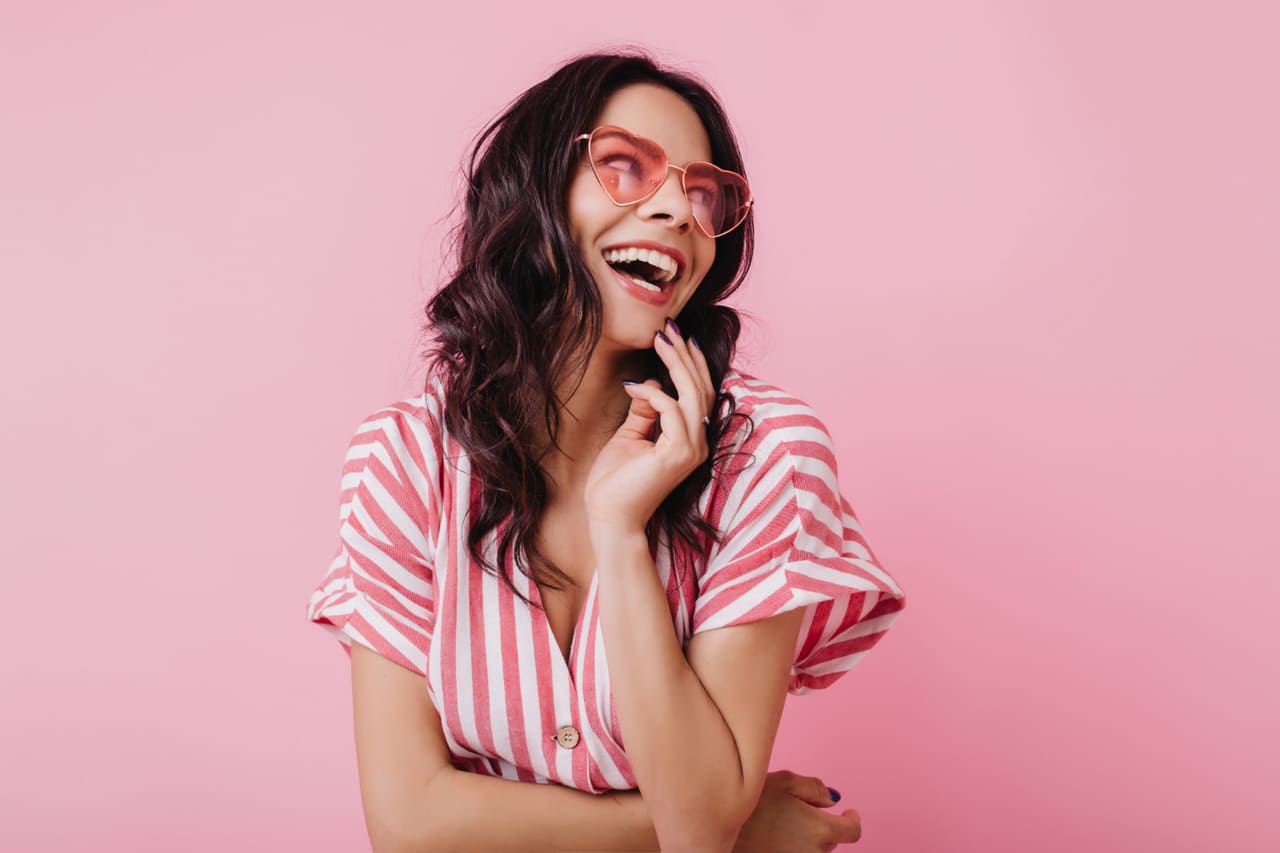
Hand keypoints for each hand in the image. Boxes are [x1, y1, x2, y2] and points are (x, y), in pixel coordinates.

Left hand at [583, 319, 716, 528]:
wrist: (609, 516)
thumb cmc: (616, 481)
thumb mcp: (631, 435)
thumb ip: (646, 411)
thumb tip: (651, 382)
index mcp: (691, 440)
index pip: (700, 394)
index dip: (691, 363)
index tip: (675, 336)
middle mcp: (698, 444)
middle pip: (701, 389)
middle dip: (685, 355)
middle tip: (668, 328)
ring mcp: (691, 450)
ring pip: (693, 395)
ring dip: (676, 364)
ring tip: (660, 339)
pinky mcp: (677, 455)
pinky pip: (672, 411)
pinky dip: (654, 395)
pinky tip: (633, 388)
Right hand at [733, 770, 862, 851]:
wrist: (717, 830)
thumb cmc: (749, 804)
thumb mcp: (784, 781)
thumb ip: (815, 787)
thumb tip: (832, 800)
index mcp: (820, 829)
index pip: (852, 831)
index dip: (852, 820)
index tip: (849, 814)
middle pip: (829, 841)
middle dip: (820, 826)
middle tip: (793, 811)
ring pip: (813, 851)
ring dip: (805, 839)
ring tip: (777, 825)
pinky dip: (791, 848)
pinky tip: (771, 839)